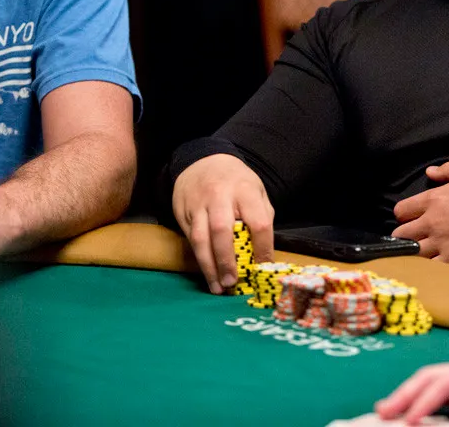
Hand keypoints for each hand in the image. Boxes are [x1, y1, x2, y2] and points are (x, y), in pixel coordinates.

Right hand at [172, 153, 274, 293]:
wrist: (202, 161)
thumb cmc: (236, 181)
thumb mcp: (256, 189)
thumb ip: (262, 215)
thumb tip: (265, 251)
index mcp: (245, 190)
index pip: (258, 222)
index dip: (263, 247)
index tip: (263, 267)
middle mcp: (220, 196)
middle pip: (222, 231)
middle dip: (227, 260)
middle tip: (232, 282)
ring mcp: (198, 204)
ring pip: (201, 238)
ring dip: (209, 266)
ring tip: (218, 287)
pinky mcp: (183, 212)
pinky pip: (191, 239)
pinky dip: (199, 259)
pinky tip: (208, 273)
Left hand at [391, 159, 448, 264]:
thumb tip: (430, 172)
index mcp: (434, 199)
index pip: (401, 210)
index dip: (404, 215)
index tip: (412, 219)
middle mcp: (433, 222)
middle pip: (402, 234)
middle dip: (405, 237)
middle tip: (415, 239)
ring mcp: (442, 242)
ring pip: (413, 254)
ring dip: (415, 254)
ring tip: (423, 255)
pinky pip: (432, 269)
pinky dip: (431, 269)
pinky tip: (435, 268)